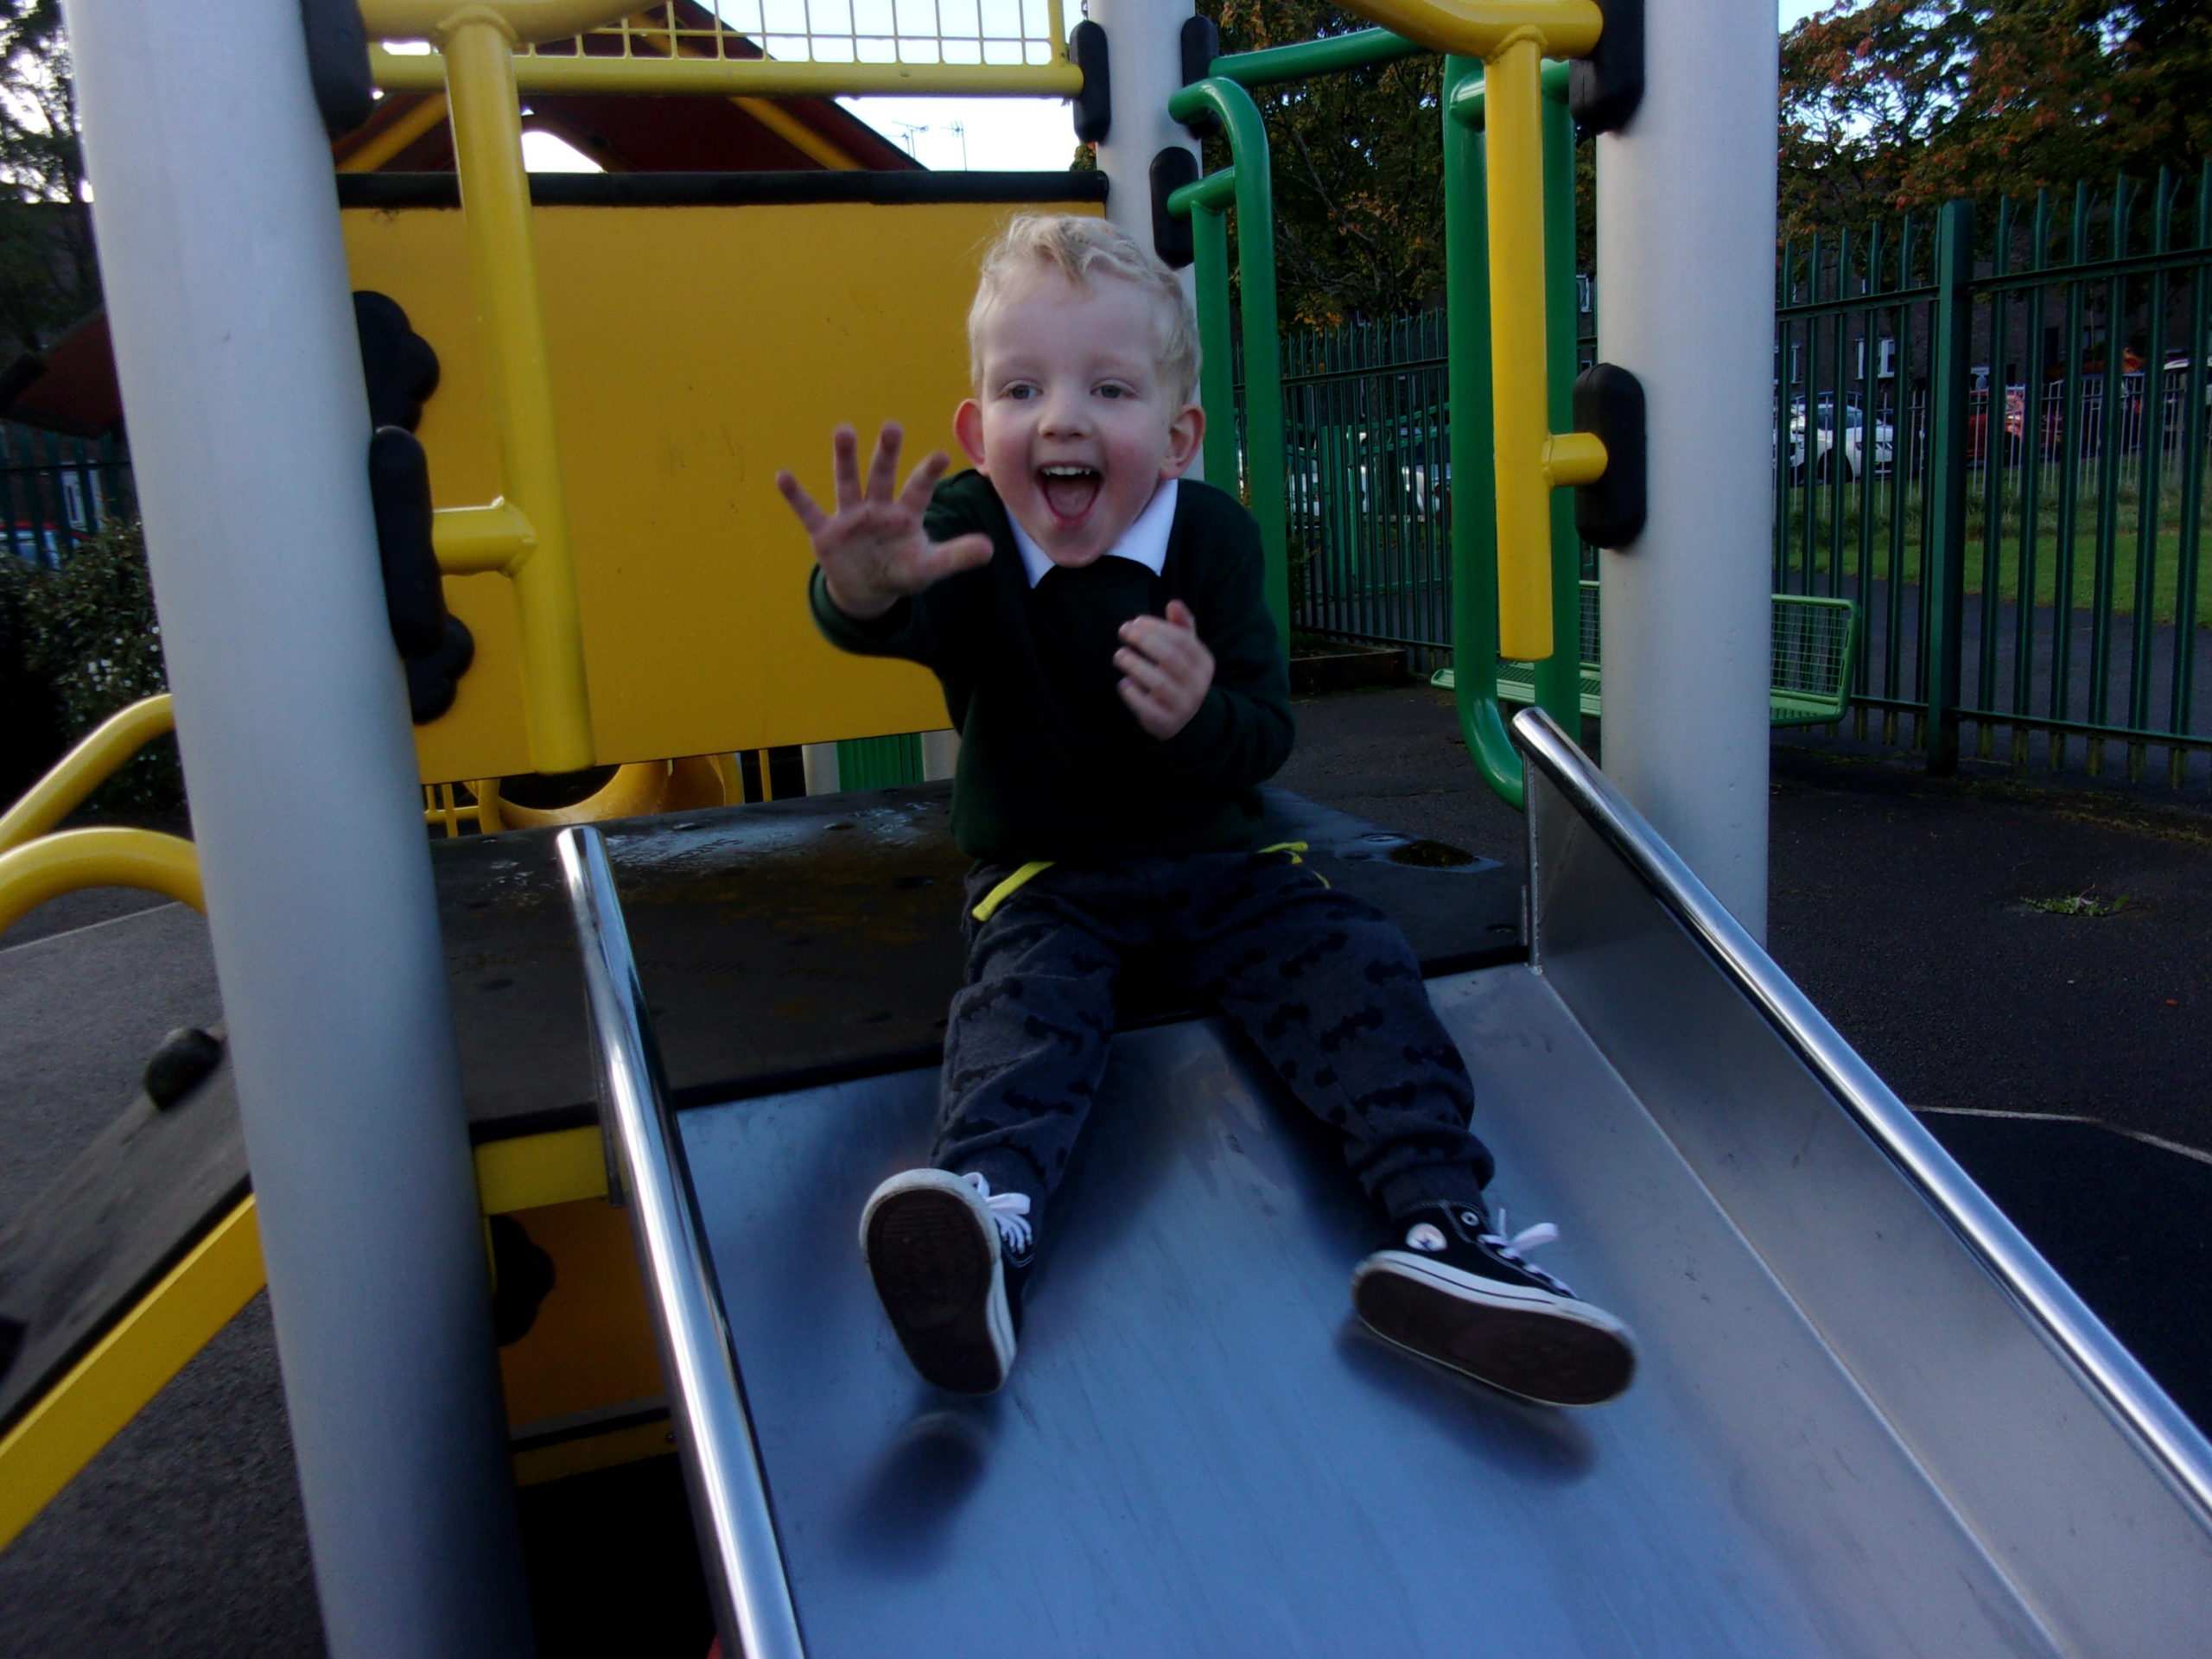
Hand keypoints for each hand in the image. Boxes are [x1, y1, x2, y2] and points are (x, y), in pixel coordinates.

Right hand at [776, 423, 992, 619]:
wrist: (867, 591)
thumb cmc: (900, 570)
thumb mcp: (928, 567)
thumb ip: (955, 556)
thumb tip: (990, 549)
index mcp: (905, 514)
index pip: (918, 490)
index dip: (928, 474)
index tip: (941, 455)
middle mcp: (877, 507)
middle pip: (882, 476)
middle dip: (887, 453)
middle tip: (892, 426)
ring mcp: (850, 517)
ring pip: (848, 482)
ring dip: (845, 458)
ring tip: (843, 430)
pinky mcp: (825, 533)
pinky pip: (809, 511)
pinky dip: (795, 495)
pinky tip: (782, 476)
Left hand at [1116, 601, 1213, 740]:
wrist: (1187, 720)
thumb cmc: (1180, 676)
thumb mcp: (1187, 652)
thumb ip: (1181, 627)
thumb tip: (1173, 604)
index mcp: (1204, 663)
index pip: (1182, 640)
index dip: (1157, 627)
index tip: (1136, 621)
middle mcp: (1197, 684)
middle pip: (1170, 658)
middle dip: (1144, 641)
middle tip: (1123, 631)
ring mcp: (1182, 705)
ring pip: (1158, 683)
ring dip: (1135, 665)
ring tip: (1120, 655)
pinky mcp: (1165, 722)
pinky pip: (1146, 707)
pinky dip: (1132, 692)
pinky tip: (1124, 682)